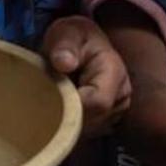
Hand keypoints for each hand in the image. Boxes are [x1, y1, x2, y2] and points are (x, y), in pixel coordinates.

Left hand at [42, 15, 131, 137]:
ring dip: (67, 121)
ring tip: (52, 101)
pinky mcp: (106, 122)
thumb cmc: (71, 38)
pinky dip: (69, 126)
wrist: (81, 45)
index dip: (72, 106)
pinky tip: (58, 111)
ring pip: (89, 130)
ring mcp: (116, 112)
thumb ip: (64, 45)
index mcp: (114, 71)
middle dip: (66, 115)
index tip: (49, 96)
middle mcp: (121, 96)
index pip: (98, 103)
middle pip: (93, 121)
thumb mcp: (65, 33)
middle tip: (44, 99)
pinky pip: (86, 133)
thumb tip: (63, 62)